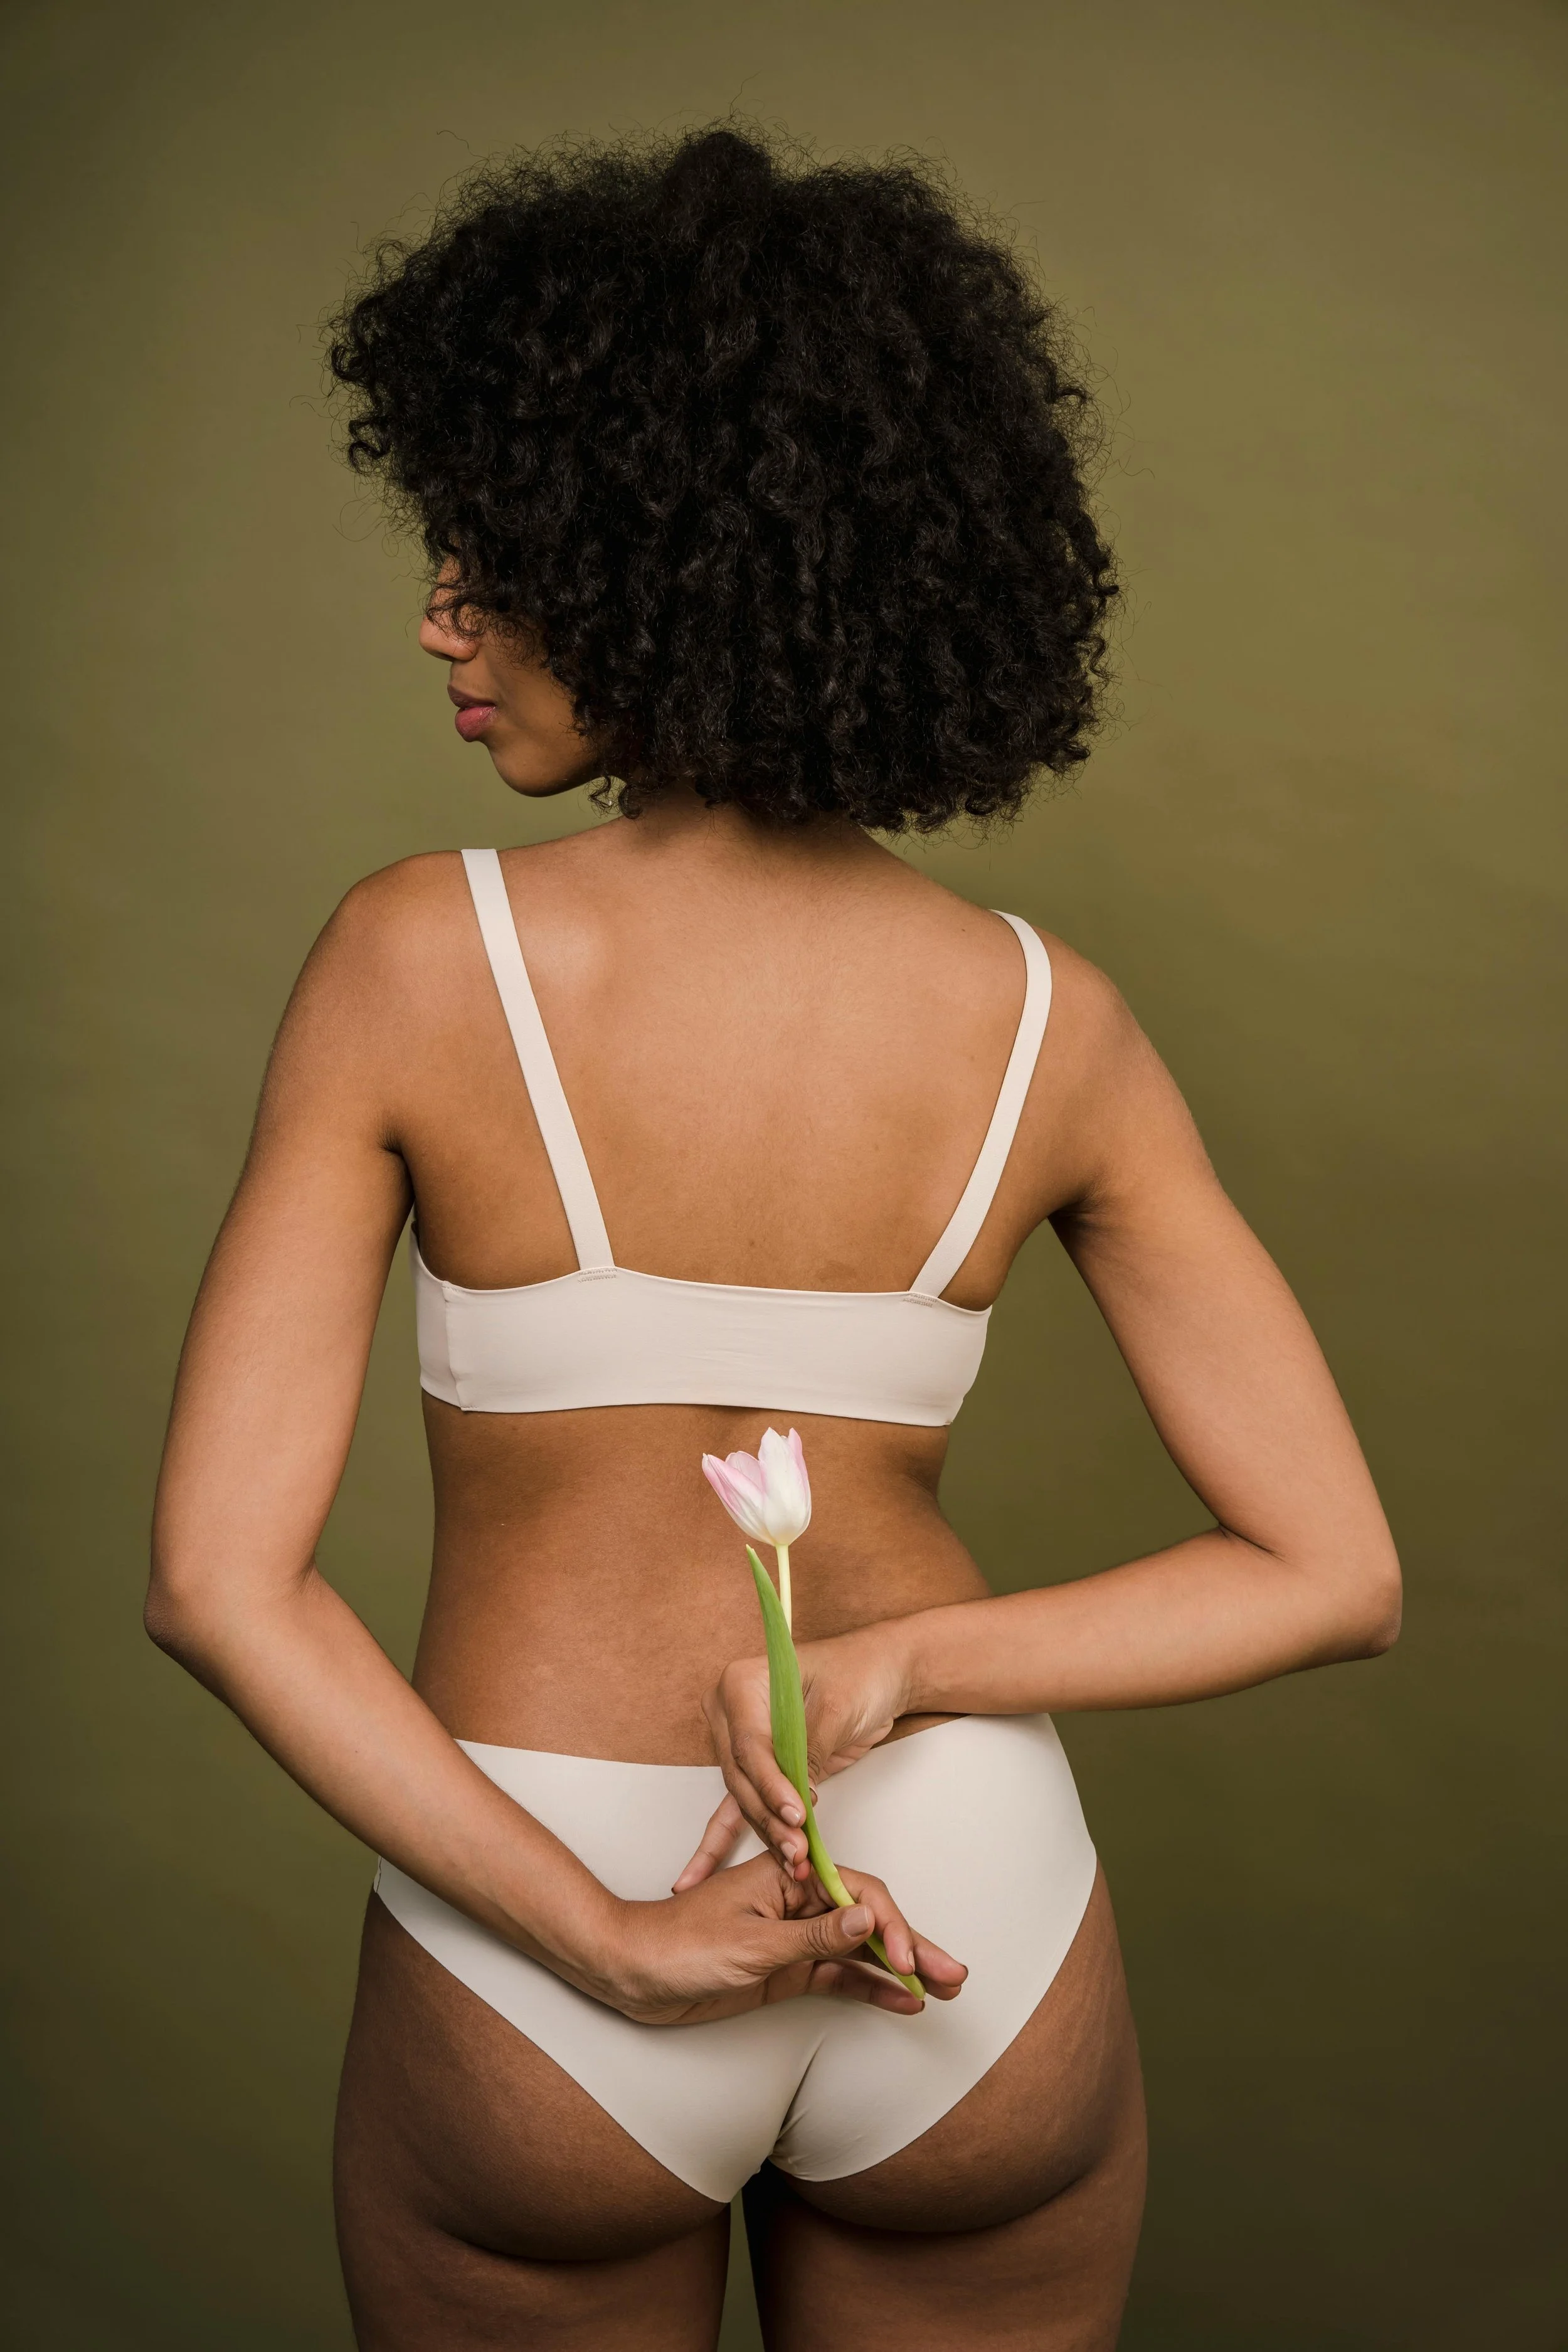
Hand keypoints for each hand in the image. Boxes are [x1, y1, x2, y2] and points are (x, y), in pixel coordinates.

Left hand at [589, 1851, 963, 2024]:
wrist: (631, 1971)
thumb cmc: (679, 1944)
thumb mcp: (751, 1944)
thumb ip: (815, 1937)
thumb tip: (871, 1919)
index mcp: (790, 1877)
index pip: (860, 1894)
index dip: (892, 1928)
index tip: (910, 1961)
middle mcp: (799, 1902)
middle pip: (869, 1922)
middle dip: (912, 1947)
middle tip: (956, 1974)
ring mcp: (794, 1937)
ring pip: (859, 1952)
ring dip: (899, 1971)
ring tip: (943, 1990)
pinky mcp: (785, 1969)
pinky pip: (836, 1977)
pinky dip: (868, 1990)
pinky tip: (900, 2002)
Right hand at [676, 1621, 916, 1890]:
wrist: (878, 1673)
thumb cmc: (859, 1674)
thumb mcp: (838, 1707)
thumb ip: (810, 1751)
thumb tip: (795, 1800)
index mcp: (740, 1683)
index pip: (749, 1745)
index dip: (771, 1785)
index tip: (796, 1813)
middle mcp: (729, 1713)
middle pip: (742, 1776)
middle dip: (769, 1817)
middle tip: (797, 1849)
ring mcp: (739, 1741)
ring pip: (744, 1797)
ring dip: (767, 1832)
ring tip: (795, 1861)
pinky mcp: (758, 1767)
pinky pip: (739, 1804)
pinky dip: (728, 1838)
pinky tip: (698, 1873)